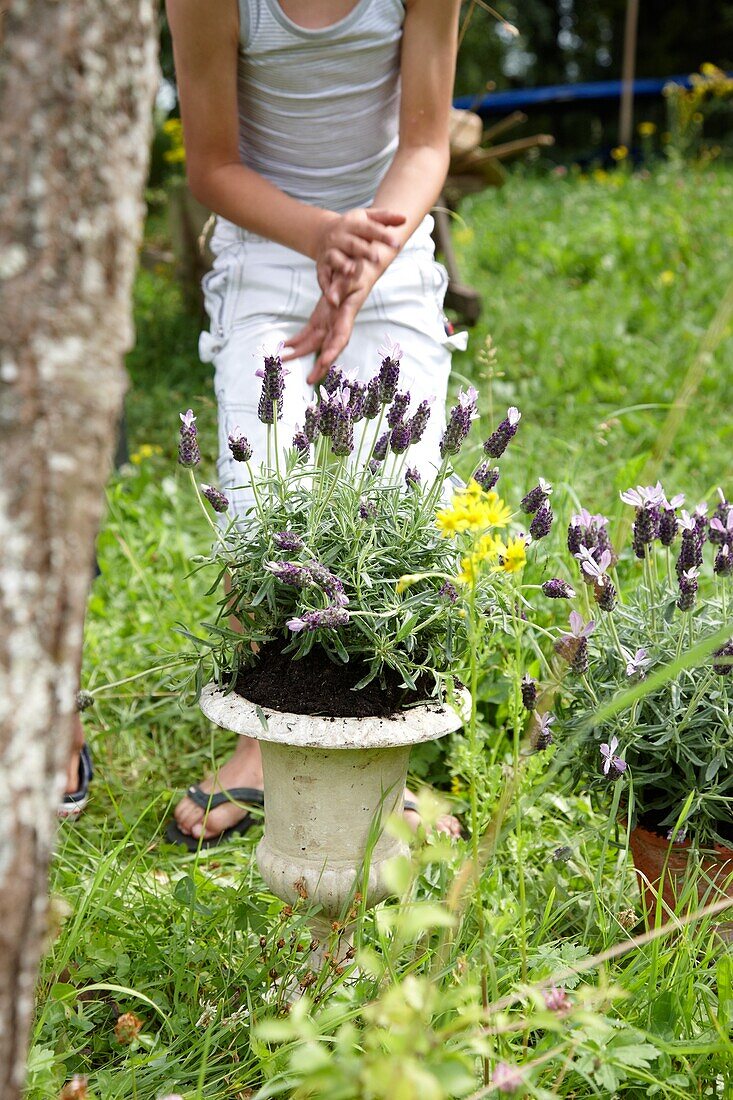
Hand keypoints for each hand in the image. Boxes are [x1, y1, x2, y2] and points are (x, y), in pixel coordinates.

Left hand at [283, 268, 377, 383]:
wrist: (361, 270)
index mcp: (346, 316)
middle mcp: (338, 324)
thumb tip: (330, 300)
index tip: (324, 363)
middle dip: (320, 365)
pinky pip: (308, 333)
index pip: (340, 339)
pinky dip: (296, 341)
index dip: (333, 352)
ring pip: (315, 343)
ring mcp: (329, 322)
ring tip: (284, 362)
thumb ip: (340, 289)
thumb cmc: (359, 273)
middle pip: (328, 349)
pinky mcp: (321, 318)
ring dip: (301, 354)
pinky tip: (285, 347)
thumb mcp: (351, 278)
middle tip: (310, 380)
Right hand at [315, 208, 404, 306]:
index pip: (369, 229)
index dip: (382, 235)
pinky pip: (322, 275)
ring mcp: (329, 251)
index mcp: (351, 225)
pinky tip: (331, 293)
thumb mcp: (366, 218)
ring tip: (351, 271)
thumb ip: (385, 218)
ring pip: (335, 257)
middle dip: (363, 251)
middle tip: (376, 258)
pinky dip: (325, 284)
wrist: (322, 233)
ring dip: (342, 264)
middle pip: (352, 244)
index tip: (396, 243)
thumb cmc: (351, 228)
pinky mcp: (321, 266)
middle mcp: (338, 237)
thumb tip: (404, 219)